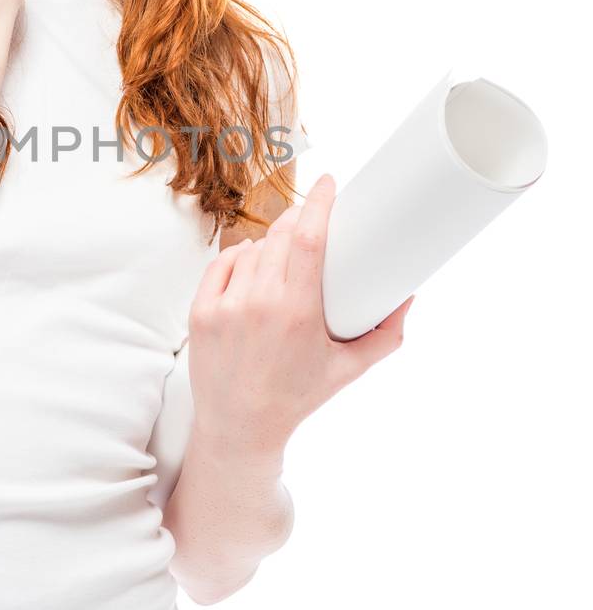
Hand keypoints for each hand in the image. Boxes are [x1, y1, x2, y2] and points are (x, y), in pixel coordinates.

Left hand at [187, 173, 413, 451]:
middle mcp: (258, 305)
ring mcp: (225, 308)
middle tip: (312, 218)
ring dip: (271, 241)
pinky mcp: (201, 312)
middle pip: (280, 237)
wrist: (239, 427)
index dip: (319, 204)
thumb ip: (386, 335)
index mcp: (298, 314)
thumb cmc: (298, 397)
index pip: (307, 240)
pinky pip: (223, 263)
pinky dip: (240, 256)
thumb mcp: (349, 370)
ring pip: (253, 249)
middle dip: (298, 219)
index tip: (328, 182)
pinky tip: (253, 261)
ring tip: (286, 251)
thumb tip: (409, 297)